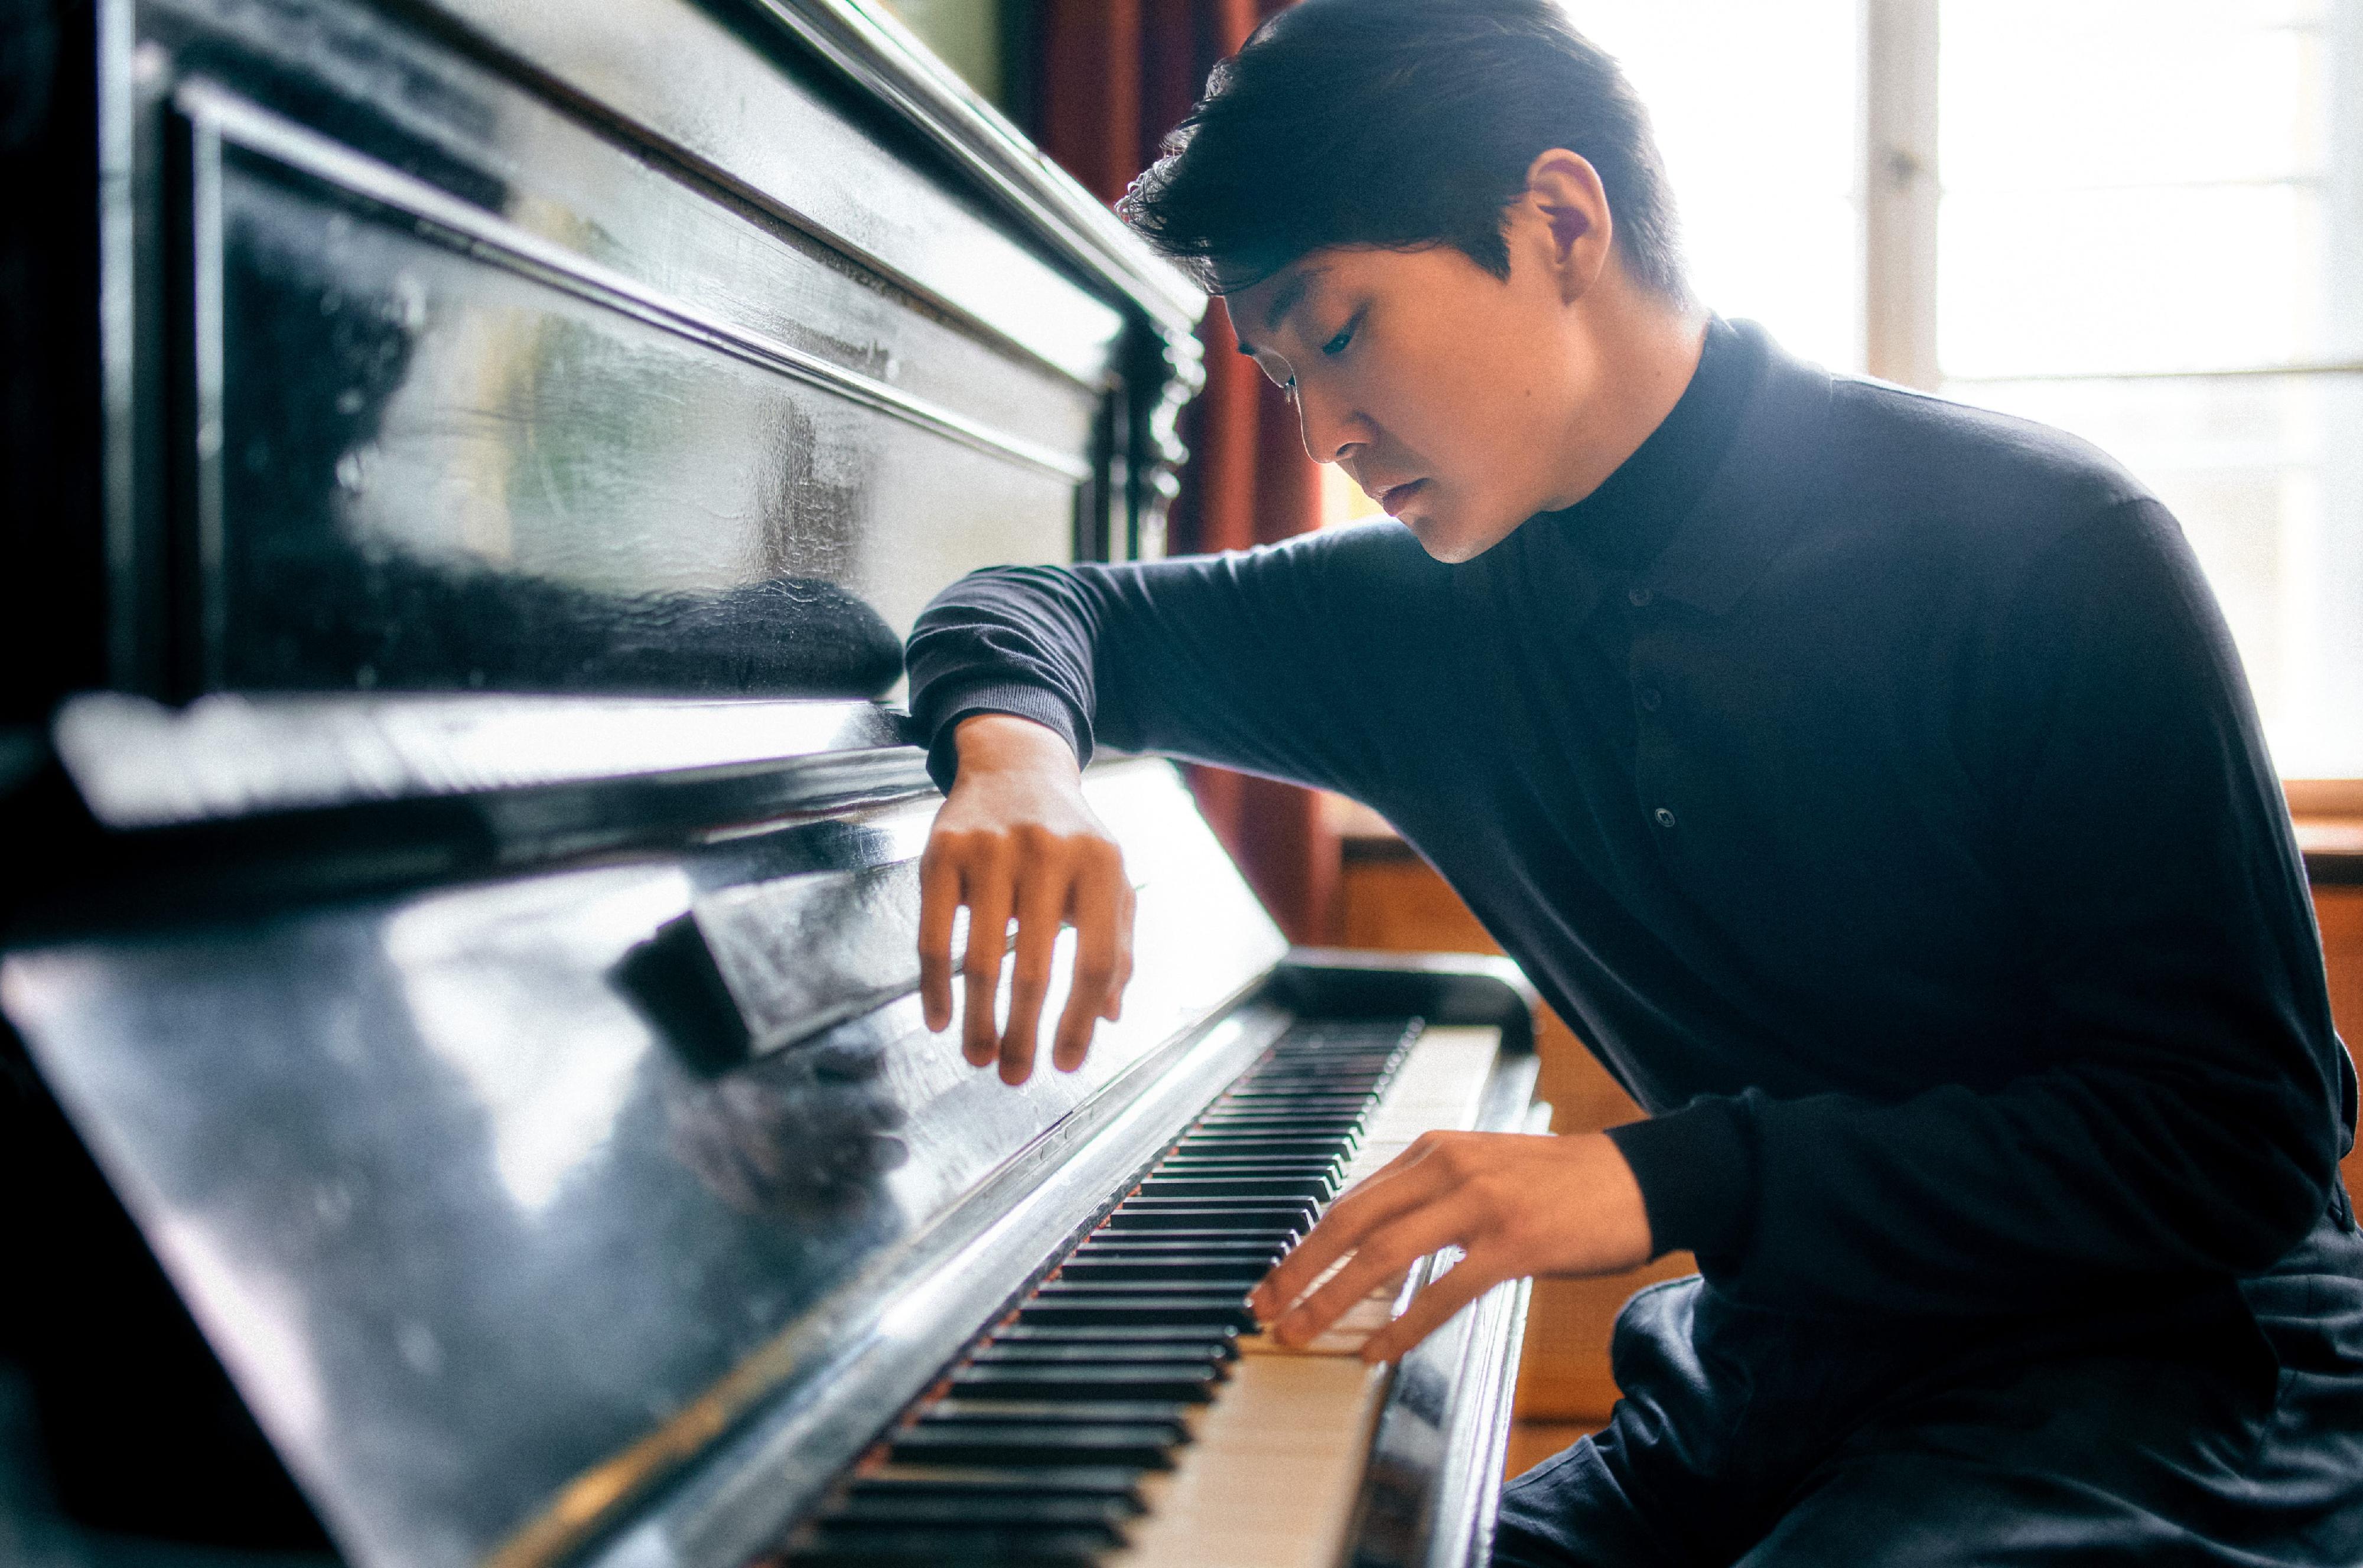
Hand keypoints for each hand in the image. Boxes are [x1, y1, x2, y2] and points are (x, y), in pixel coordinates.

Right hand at [917, 714, 1135, 1083]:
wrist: (1016, 767)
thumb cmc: (1070, 838)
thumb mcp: (1108, 881)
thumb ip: (1116, 944)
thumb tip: (1109, 1016)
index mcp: (1101, 865)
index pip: (1094, 962)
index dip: (1079, 1023)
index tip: (1065, 1064)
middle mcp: (1048, 852)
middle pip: (1036, 970)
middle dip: (1024, 1036)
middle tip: (1015, 1076)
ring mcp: (991, 849)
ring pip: (982, 959)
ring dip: (979, 1021)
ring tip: (979, 1058)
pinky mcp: (942, 850)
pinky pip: (933, 934)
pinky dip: (935, 986)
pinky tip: (941, 1020)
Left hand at [1250, 1130, 1653, 1362]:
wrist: (1637, 1178)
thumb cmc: (1558, 1184)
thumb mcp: (1482, 1169)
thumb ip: (1428, 1195)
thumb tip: (1371, 1240)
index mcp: (1433, 1150)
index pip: (1349, 1201)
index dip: (1303, 1246)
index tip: (1272, 1283)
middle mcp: (1447, 1168)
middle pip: (1349, 1222)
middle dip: (1298, 1270)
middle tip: (1264, 1310)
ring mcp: (1480, 1204)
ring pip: (1383, 1253)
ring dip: (1333, 1298)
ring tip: (1302, 1332)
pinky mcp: (1514, 1244)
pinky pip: (1443, 1291)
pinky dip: (1402, 1324)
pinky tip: (1376, 1349)